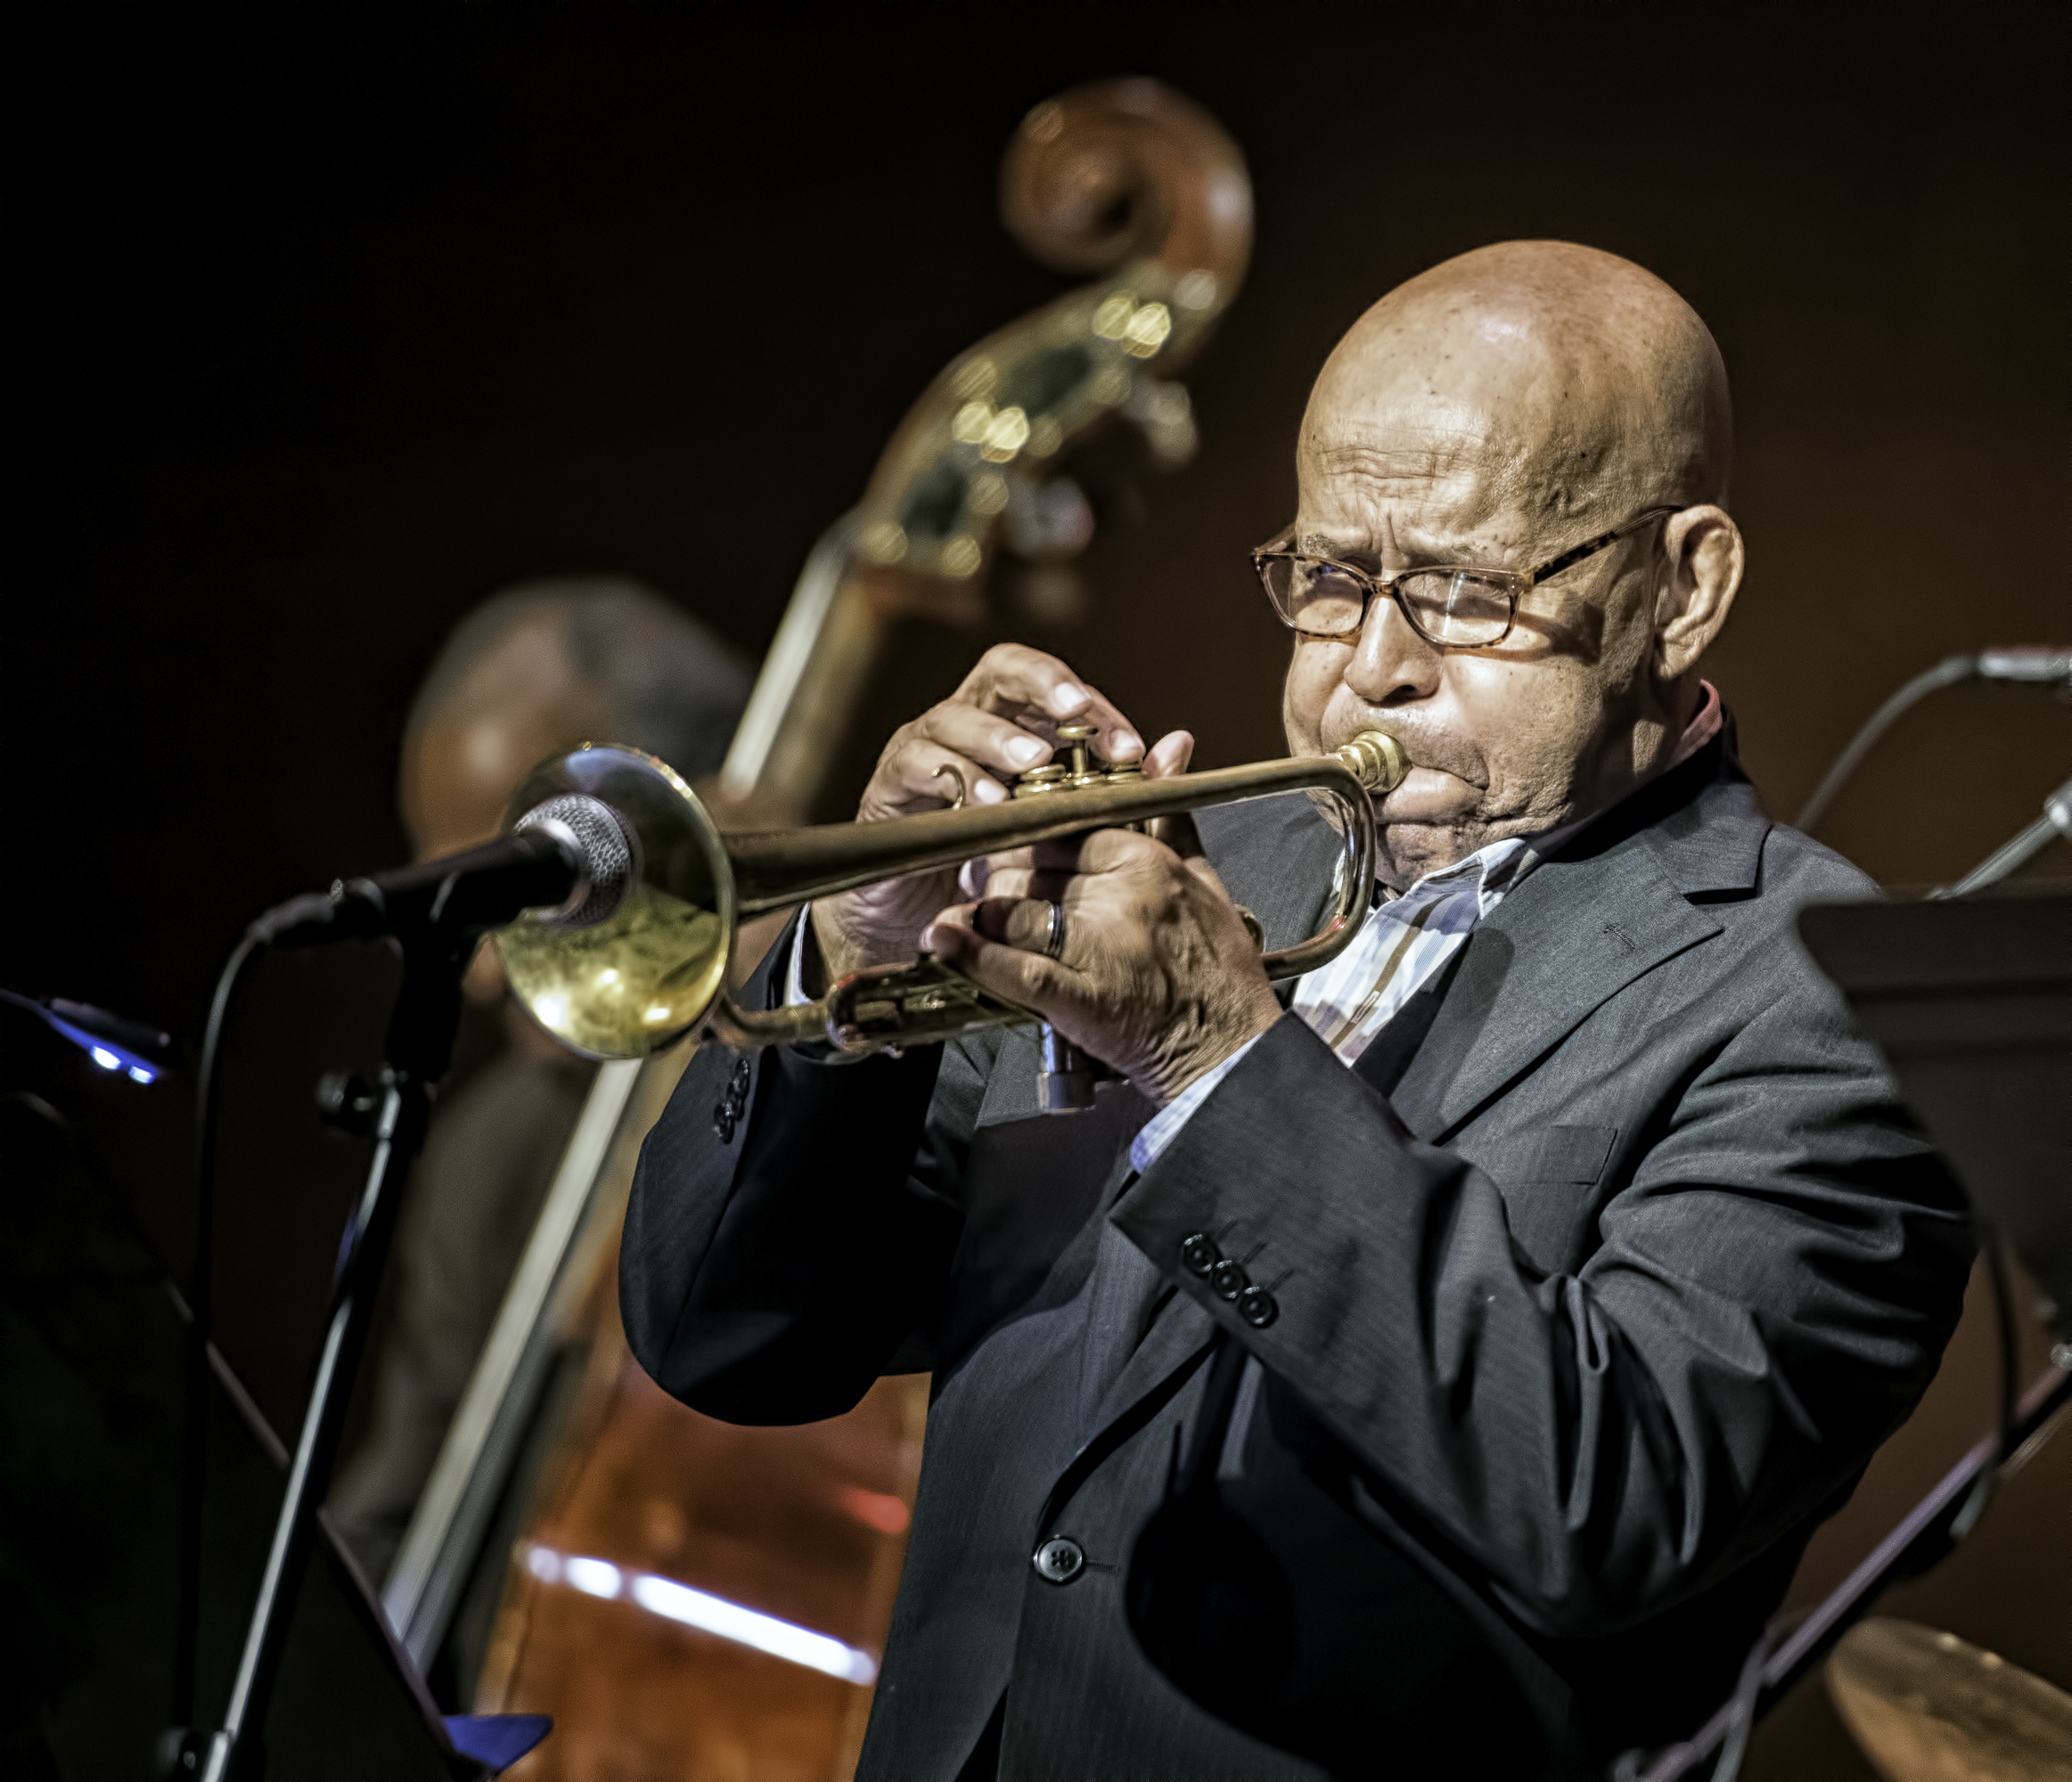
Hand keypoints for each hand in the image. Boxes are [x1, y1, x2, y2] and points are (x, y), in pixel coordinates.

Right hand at [809, 645, 1152, 985]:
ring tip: (1033, 762)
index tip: (1129, 749)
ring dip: (998, 737)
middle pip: (1002, 670)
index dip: (1095, 708)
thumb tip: (1178, 746)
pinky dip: (954, 778)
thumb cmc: (994, 864)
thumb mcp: (1064, 828)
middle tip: (1076, 713)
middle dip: (1043, 685)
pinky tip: (986, 801)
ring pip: (955, 716)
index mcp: (1015, 724)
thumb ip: (1119, 787)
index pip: (1057, 690)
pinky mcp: (889, 785)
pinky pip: (916, 764)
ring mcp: (924, 749)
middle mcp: (969, 723)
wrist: (922, 920)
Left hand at [920, 791, 1283, 1107]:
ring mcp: (1099, 946)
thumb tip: (1172, 746)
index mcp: (1146, 860)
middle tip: (988, 890)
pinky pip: (1012, 967)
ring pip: (1010, 911)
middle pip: (1028, 869)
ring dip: (983, 917)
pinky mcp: (1079, 998)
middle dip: (1000, 879)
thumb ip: (1171, 813)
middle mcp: (1121, 896)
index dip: (1030, 842)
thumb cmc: (1218, 970)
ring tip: (974, 922)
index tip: (1016, 852)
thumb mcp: (1204, 878)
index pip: (1063, 830)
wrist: (1232, 1049)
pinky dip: (970, 954)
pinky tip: (944, 941)